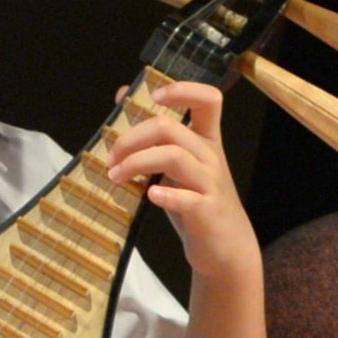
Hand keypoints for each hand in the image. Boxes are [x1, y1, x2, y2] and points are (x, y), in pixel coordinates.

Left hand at [99, 80, 254, 277]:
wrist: (226, 247)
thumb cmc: (196, 201)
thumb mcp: (177, 164)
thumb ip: (154, 134)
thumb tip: (122, 94)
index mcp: (206, 140)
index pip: (209, 99)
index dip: (182, 90)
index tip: (154, 98)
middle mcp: (211, 157)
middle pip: (170, 129)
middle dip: (132, 139)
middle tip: (111, 158)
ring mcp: (211, 184)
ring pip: (174, 157)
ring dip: (136, 163)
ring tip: (115, 177)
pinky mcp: (208, 212)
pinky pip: (187, 198)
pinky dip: (166, 195)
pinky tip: (149, 196)